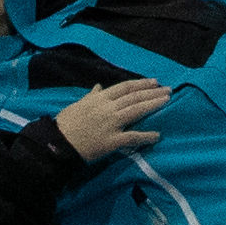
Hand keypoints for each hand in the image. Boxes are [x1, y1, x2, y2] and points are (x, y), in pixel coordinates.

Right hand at [49, 80, 172, 161]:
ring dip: (153, 105)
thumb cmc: (66, 124)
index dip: (141, 83)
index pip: (125, 87)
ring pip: (136, 111)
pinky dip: (146, 136)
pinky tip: (157, 135)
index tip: (154, 82)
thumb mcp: (78, 104)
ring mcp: (110, 124)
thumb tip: (98, 87)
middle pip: (135, 97)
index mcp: (100, 98)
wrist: (57, 143)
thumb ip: (91, 96)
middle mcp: (107, 108)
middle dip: (153, 92)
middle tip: (168, 90)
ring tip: (167, 102)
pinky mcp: (111, 141)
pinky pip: (132, 137)